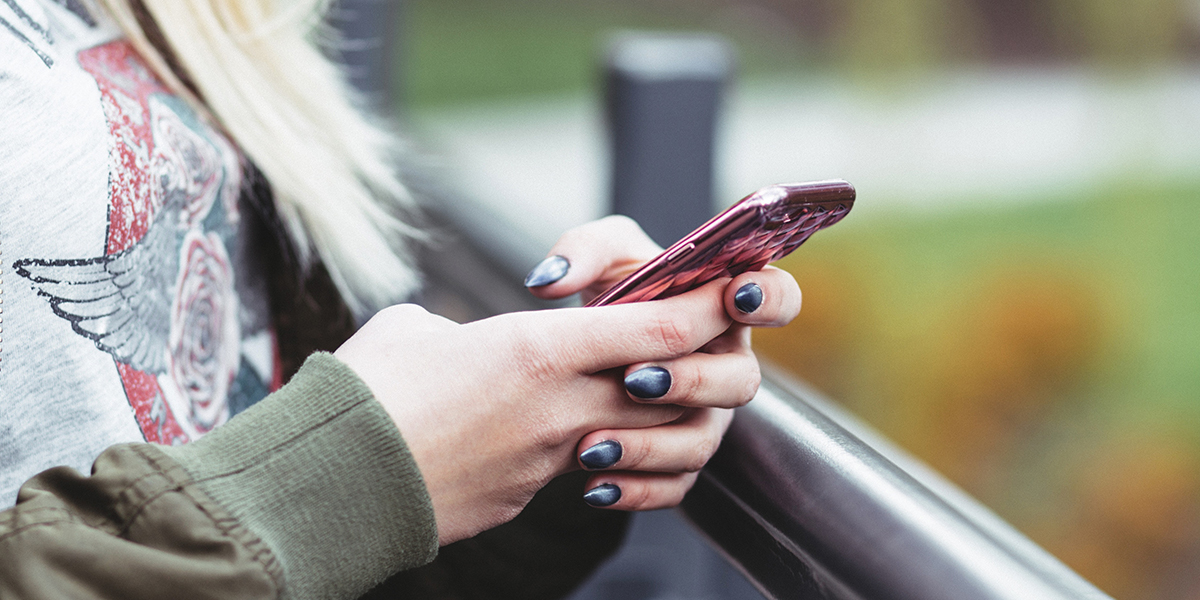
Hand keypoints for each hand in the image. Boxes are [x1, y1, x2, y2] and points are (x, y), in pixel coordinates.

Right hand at [335, 276, 734, 544]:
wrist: (332, 484)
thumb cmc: (365, 392)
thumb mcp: (416, 330)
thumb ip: (465, 329)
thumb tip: (467, 344)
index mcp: (537, 350)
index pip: (658, 328)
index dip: (706, 308)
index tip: (728, 291)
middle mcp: (560, 407)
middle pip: (669, 386)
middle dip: (696, 364)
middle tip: (693, 343)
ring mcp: (549, 460)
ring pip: (640, 435)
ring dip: (653, 416)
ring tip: (631, 396)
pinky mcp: (528, 496)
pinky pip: (589, 472)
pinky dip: (600, 455)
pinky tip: (575, 443)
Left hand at [525, 216, 801, 509]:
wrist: (581, 354)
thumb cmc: (612, 292)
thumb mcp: (600, 258)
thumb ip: (582, 251)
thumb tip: (550, 282)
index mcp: (726, 307)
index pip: (778, 299)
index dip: (769, 299)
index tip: (734, 296)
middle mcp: (726, 365)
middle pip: (741, 381)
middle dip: (691, 380)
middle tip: (634, 378)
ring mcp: (707, 417)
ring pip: (701, 442)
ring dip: (650, 445)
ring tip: (593, 444)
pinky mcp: (679, 461)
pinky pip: (672, 486)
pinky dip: (634, 489)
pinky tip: (594, 485)